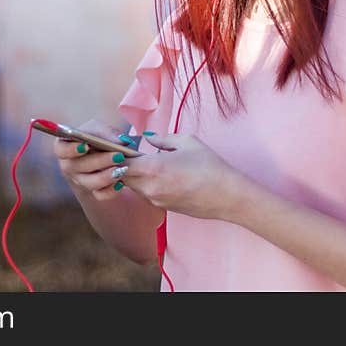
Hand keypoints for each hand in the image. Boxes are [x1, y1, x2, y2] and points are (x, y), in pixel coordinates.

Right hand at [52, 119, 130, 200]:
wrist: (107, 149)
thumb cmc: (99, 135)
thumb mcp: (100, 129)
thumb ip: (106, 134)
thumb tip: (119, 142)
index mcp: (64, 147)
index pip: (61, 150)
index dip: (71, 149)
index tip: (85, 146)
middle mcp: (69, 166)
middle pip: (78, 167)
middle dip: (99, 161)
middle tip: (118, 155)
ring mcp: (79, 180)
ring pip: (89, 183)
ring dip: (106, 177)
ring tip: (122, 169)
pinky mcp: (92, 191)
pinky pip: (100, 195)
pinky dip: (111, 190)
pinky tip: (121, 183)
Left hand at [117, 132, 242, 220]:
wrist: (226, 195)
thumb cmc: (209, 165)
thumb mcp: (187, 142)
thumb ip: (162, 139)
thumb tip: (148, 138)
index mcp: (152, 168)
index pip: (120, 162)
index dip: (118, 154)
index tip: (122, 146)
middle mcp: (149, 187)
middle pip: (123, 176)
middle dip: (124, 165)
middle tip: (131, 153)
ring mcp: (155, 200)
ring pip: (133, 186)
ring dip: (135, 175)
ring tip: (148, 163)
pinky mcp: (162, 208)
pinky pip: (146, 194)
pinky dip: (147, 185)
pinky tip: (161, 177)